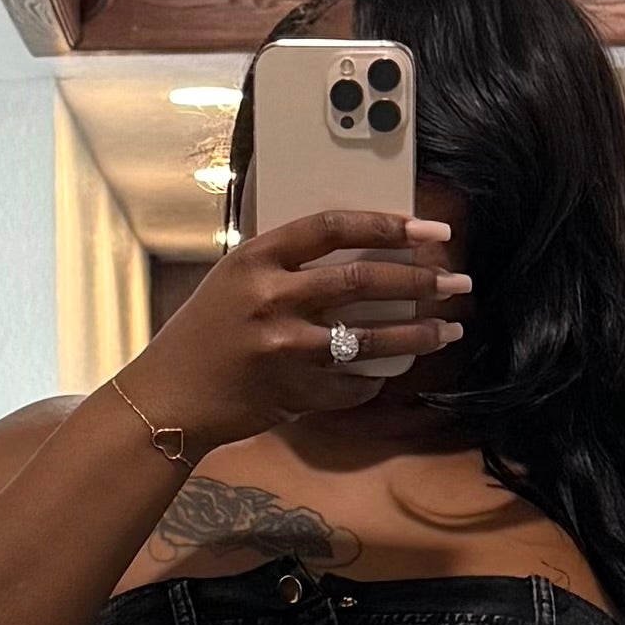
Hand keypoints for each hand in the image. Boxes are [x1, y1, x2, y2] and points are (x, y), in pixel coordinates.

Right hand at [141, 207, 467, 446]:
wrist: (167, 399)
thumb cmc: (202, 336)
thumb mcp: (233, 282)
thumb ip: (284, 266)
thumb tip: (358, 252)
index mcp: (255, 260)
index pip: (332, 227)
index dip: (387, 225)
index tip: (429, 231)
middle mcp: (271, 300)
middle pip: (363, 280)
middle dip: (421, 281)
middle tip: (458, 282)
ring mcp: (284, 349)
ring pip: (371, 339)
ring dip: (419, 334)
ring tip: (450, 329)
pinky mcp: (292, 392)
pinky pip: (352, 386)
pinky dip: (374, 382)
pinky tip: (391, 375)